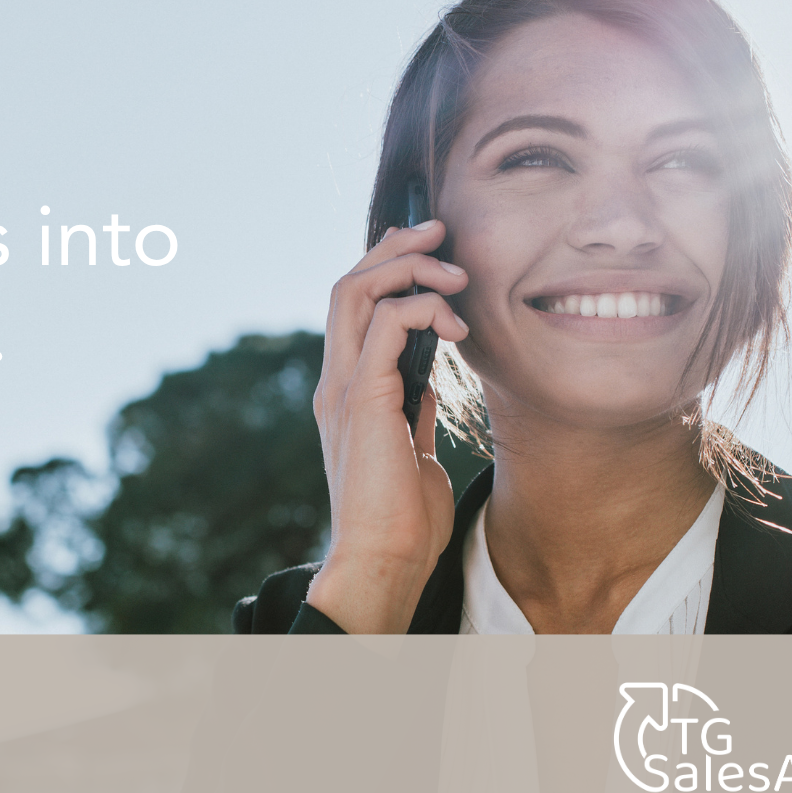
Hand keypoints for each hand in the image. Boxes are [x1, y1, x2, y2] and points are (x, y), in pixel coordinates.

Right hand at [308, 220, 469, 633]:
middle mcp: (336, 380)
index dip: (387, 266)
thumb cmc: (404, 522)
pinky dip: (419, 308)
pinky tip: (453, 326)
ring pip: (357, 291)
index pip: (354, 307)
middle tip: (441, 230)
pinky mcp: (363, 399)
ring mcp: (343, 387)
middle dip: (395, 247)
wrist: (384, 561)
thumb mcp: (414, 452)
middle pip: (349, 284)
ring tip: (455, 274)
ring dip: (410, 268)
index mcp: (347, 391)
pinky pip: (382, 325)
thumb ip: (413, 413)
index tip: (431, 249)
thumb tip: (427, 387)